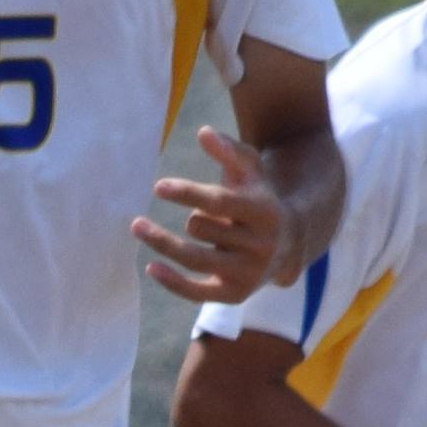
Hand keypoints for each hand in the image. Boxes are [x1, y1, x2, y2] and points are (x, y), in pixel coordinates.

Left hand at [132, 125, 295, 303]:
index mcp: (265, 212)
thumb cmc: (259, 198)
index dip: (187, 193)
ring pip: (195, 258)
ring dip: (163, 243)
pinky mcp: (235, 294)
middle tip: (196, 217)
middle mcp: (261, 246)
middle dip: (192, 218)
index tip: (158, 187)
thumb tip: (203, 132)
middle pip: (204, 229)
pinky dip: (173, 282)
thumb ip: (229, 150)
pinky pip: (197, 292)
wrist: (288, 243)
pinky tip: (151, 267)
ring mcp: (249, 274)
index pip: (219, 202)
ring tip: (138, 226)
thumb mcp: (251, 171)